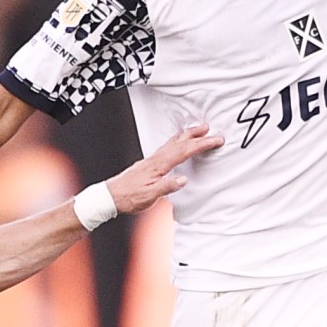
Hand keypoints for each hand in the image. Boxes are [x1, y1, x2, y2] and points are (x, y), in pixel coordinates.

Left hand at [105, 124, 222, 214]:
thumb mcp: (149, 197)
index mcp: (158, 166)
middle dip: (195, 135)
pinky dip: (175, 141)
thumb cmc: (129, 197)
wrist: (110, 197)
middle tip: (209, 129)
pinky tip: (175, 143)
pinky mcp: (148, 163)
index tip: (215, 139)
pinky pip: (166, 147)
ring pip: (172, 143)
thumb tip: (183, 179)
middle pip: (179, 143)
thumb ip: (166, 187)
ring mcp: (151, 160)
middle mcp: (155, 160)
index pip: (184, 152)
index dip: (201, 144)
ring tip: (196, 130)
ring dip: (186, 135)